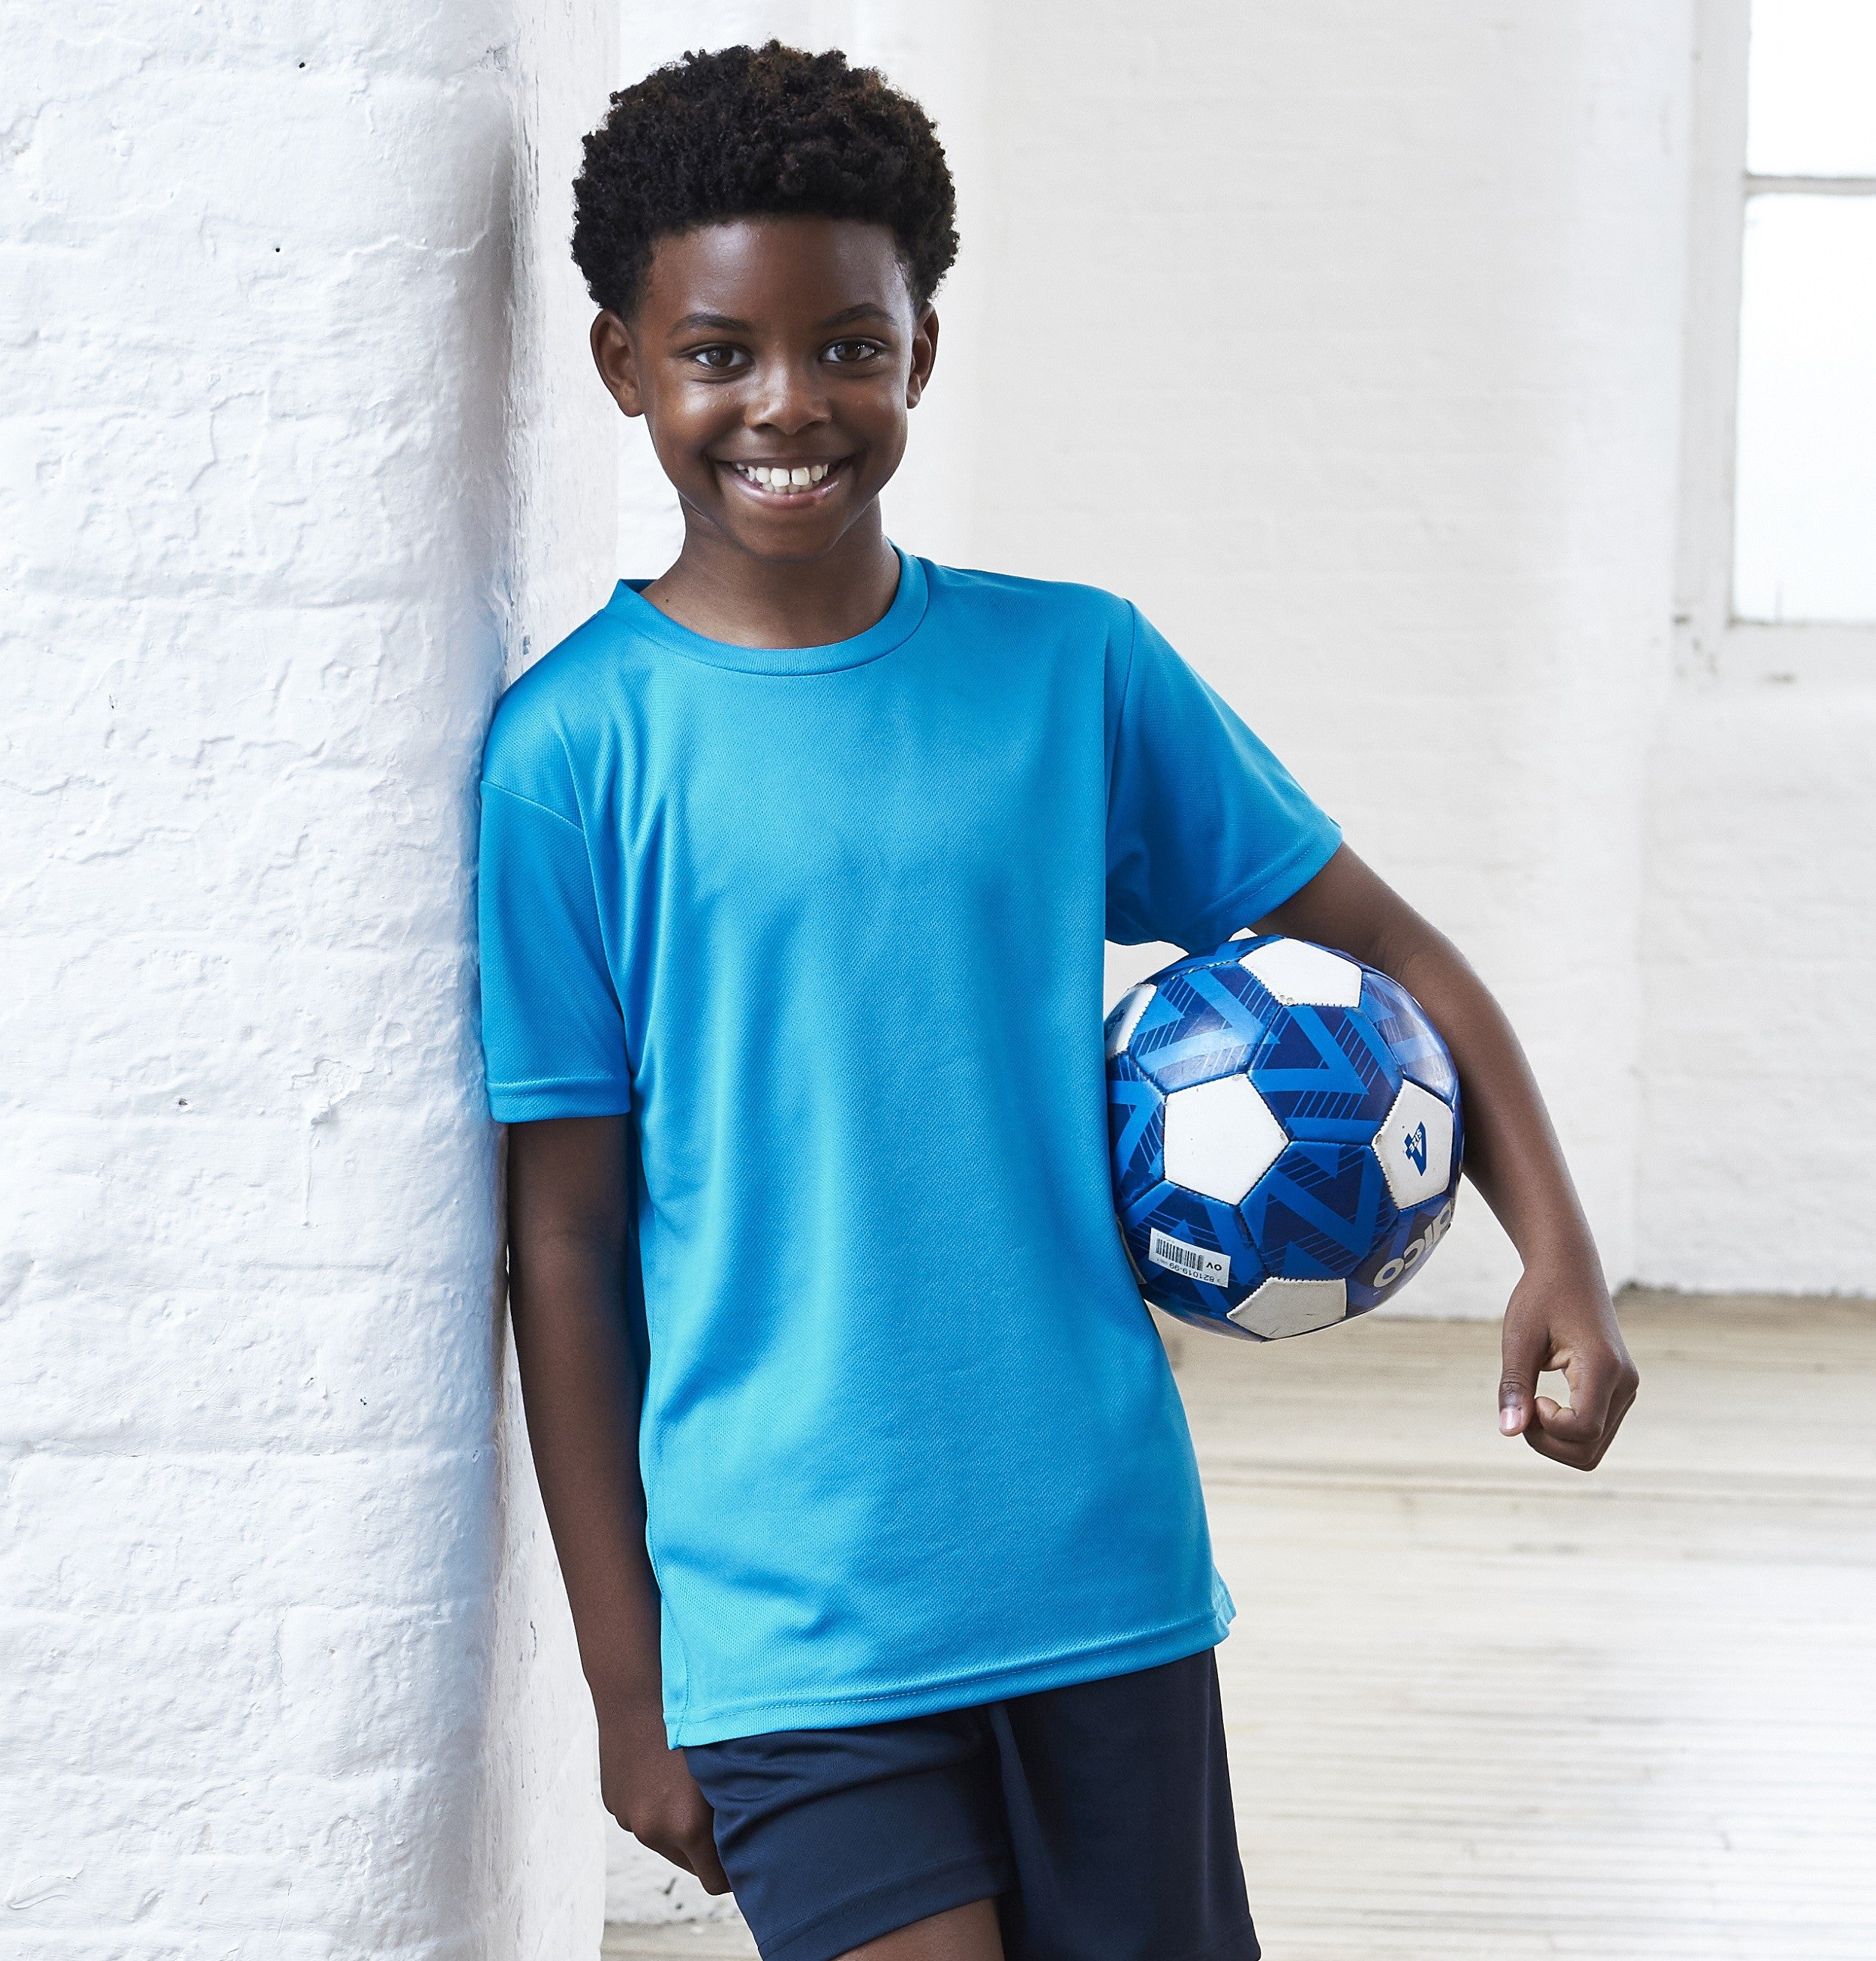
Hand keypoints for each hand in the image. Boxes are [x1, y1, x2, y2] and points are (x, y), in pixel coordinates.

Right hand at [593, 1676, 730, 1893]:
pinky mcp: (614, 1805)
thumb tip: (758, 1837)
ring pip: (664, 1839)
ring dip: (677, 1823)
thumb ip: (737, 1808)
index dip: (733, 1872)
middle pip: (689, 1863)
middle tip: (720, 1810)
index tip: (746, 1853)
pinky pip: (642, 1817)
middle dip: (705, 1846)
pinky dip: (654, 1805)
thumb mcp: (725, 1766)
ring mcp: (631, 1818)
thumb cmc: (693, 1720)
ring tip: (686, 1782)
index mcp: (689, 1827)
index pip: (716, 1883)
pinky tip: (662, 1771)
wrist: (636, 1691)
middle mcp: (656, 1831)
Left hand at [1497, 1257, 1637, 1470]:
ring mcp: (1626, 1390)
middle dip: (1546, 1442)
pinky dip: (1565, 1431)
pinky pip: (1595, 1432)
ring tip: (1531, 1402)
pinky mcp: (1619, 1392)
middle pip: (1588, 1451)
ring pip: (1593, 1448)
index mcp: (1604, 1367)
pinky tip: (1546, 1402)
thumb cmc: (1541, 1297)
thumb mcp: (1519, 1338)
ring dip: (1555, 1439)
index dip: (1546, 1426)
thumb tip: (1508, 1432)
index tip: (1530, 1396)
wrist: (1569, 1269)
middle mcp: (1625, 1384)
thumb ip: (1514, 1385)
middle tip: (1522, 1404)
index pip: (1583, 1430)